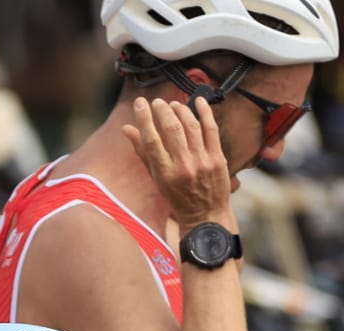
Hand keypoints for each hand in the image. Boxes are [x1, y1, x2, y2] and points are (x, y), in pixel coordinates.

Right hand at [121, 96, 234, 229]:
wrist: (205, 216)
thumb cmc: (177, 198)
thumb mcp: (156, 179)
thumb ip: (142, 152)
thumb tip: (126, 129)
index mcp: (164, 173)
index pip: (151, 139)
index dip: (144, 118)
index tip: (140, 103)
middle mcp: (183, 166)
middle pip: (171, 128)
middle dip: (163, 110)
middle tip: (158, 102)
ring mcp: (202, 161)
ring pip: (191, 125)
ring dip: (181, 109)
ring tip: (174, 104)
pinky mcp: (217, 158)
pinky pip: (211, 129)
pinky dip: (205, 112)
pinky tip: (198, 101)